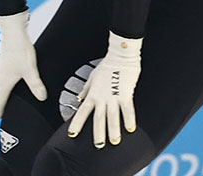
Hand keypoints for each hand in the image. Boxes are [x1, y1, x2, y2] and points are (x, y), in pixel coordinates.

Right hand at [0, 11, 47, 117]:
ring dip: (3, 90)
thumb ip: (36, 85)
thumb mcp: (31, 70)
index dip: (0, 108)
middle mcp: (1, 75)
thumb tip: (42, 98)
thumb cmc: (20, 52)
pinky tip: (13, 77)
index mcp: (5, 81)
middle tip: (3, 109)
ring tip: (8, 95)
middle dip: (1, 101)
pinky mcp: (6, 60)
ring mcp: (2, 67)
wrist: (13, 32)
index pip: (1, 99)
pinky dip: (7, 81)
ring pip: (2, 83)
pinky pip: (4, 75)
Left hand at [68, 32, 141, 147]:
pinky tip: (130, 130)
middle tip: (98, 146)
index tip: (71, 134)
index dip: (76, 124)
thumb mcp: (92, 78)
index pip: (82, 112)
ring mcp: (113, 97)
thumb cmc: (106, 67)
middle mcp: (101, 98)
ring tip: (114, 142)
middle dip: (97, 133)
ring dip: (113, 131)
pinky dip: (129, 120)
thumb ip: (85, 90)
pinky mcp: (126, 94)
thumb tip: (78, 99)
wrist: (119, 56)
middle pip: (98, 118)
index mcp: (92, 95)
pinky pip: (127, 110)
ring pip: (112, 117)